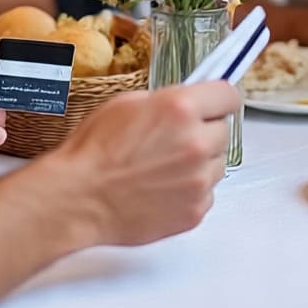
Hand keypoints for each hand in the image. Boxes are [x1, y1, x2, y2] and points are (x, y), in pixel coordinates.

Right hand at [49, 81, 236, 245]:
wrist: (79, 198)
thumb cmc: (94, 151)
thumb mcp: (126, 103)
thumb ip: (168, 100)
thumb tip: (192, 99)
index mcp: (180, 109)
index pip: (228, 96)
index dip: (218, 99)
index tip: (214, 104)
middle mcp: (196, 144)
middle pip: (223, 131)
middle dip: (204, 131)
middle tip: (174, 139)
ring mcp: (199, 181)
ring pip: (217, 164)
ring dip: (199, 162)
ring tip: (163, 167)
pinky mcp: (196, 210)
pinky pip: (206, 193)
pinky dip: (190, 190)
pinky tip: (161, 187)